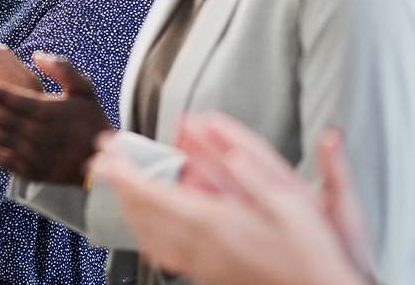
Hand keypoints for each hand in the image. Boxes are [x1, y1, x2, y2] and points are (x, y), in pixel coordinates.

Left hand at [0, 54, 111, 183]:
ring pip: (0, 138)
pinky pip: (3, 161)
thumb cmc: (90, 121)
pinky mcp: (28, 170)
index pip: (19, 101)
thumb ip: (64, 69)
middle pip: (5, 119)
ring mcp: (33, 154)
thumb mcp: (85, 89)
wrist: (98, 162)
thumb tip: (38, 55)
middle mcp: (40, 134)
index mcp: (51, 112)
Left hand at [90, 118, 370, 284]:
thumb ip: (255, 172)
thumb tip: (225, 144)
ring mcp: (201, 266)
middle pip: (142, 214)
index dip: (124, 171)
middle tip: (102, 161)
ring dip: (128, 208)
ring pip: (148, 236)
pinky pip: (164, 254)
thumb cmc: (312, 255)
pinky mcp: (208, 277)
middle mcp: (201, 247)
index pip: (154, 193)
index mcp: (216, 223)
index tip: (105, 152)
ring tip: (119, 187)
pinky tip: (148, 229)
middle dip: (118, 184)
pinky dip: (147, 234)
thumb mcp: (294, 203)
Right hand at [176, 115, 371, 274]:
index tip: (208, 119)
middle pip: (231, 168)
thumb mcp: (343, 207)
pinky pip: (222, 219)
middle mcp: (271, 201)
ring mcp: (259, 218)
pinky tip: (186, 200)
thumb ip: (336, 171)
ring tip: (178, 160)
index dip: (231, 135)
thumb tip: (332, 136)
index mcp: (291, 189)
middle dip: (205, 148)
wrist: (333, 282)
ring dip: (199, 175)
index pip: (255, 154)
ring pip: (222, 193)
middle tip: (182, 131)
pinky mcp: (251, 236)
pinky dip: (203, 207)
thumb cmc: (346, 253)